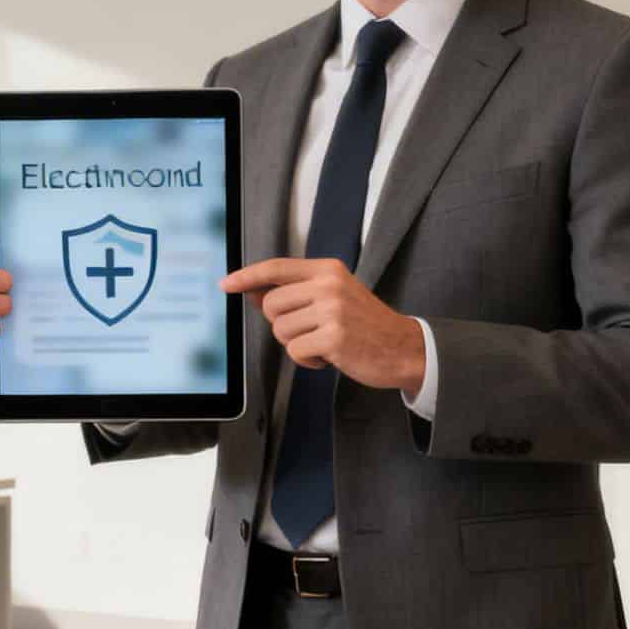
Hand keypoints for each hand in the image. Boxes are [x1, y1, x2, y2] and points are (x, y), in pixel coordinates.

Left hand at [221, 258, 425, 393]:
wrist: (404, 348)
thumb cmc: (363, 324)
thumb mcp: (333, 297)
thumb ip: (295, 292)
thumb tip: (253, 293)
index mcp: (327, 269)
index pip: (275, 267)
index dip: (246, 276)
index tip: (225, 284)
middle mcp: (329, 285)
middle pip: (271, 305)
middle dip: (282, 324)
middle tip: (310, 330)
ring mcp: (332, 310)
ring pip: (280, 330)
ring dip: (297, 344)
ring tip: (324, 342)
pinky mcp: (334, 337)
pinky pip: (295, 351)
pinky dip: (307, 361)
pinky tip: (328, 357)